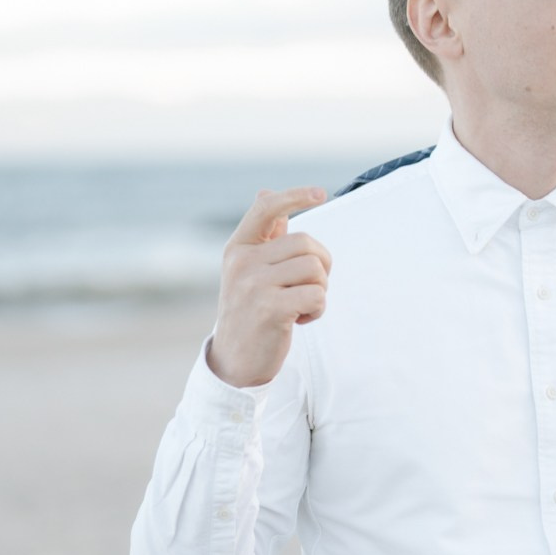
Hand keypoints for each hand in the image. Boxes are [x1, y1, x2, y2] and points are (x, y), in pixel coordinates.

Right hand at [206, 186, 332, 387]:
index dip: (296, 195)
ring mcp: (254, 285)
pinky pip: (316, 296)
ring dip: (320, 290)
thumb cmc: (249, 312)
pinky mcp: (270, 309)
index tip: (321, 193)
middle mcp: (242, 262)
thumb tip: (266, 193)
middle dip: (321, 264)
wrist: (234, 362)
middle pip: (305, 242)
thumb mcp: (248, 271)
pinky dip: (318, 310)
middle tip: (310, 286)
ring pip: (315, 269)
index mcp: (237, 248)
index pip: (266, 208)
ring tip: (301, 305)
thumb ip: (262, 236)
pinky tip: (300, 320)